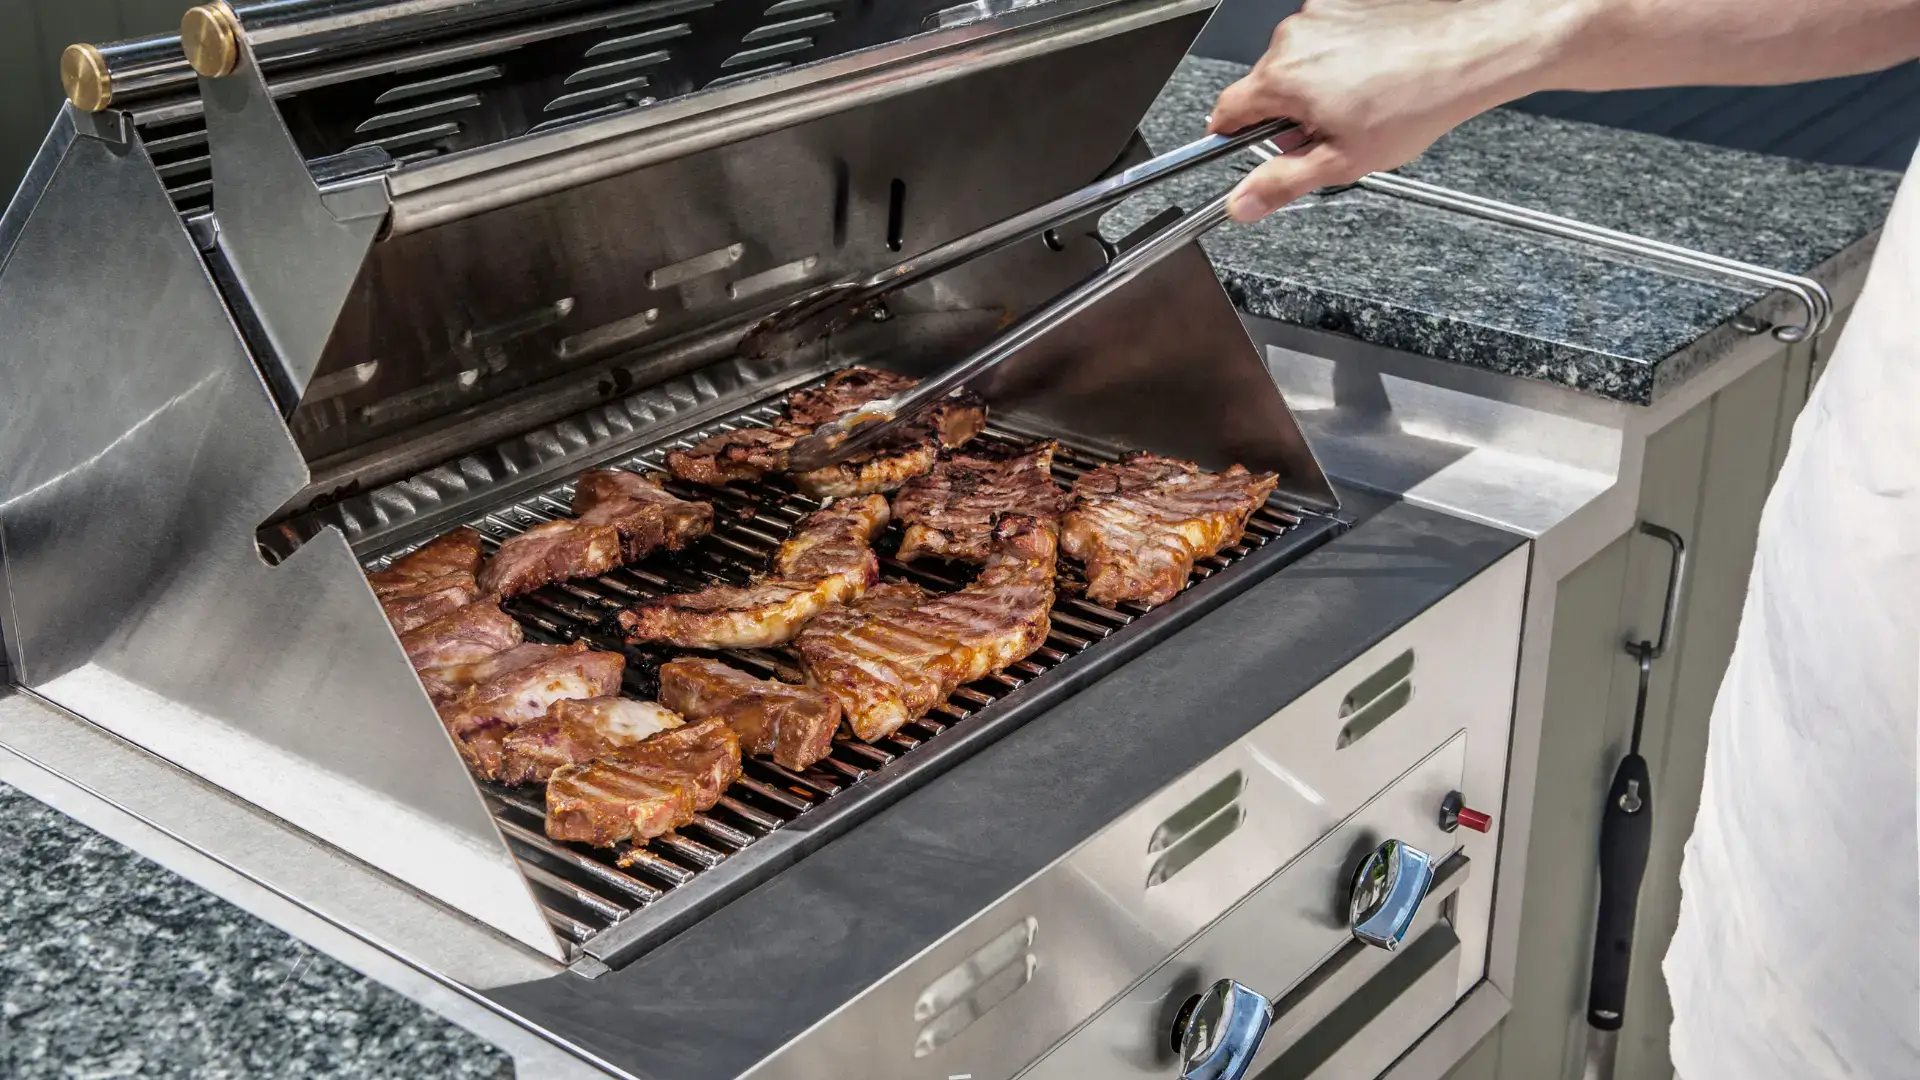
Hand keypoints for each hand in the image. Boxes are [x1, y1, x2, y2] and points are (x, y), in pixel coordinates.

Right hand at [1209, 0, 1562, 221]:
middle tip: (1331, 133)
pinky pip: (1329, 34)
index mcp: (1282, 78)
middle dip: (1288, 112)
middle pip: (1266, 85)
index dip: (1233, 137)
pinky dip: (1343, 54)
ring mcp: (1322, 12)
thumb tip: (1242, 203)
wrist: (1472, 51)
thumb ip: (1282, 183)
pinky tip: (1376, 73)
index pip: (1225, 112)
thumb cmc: (1418, 99)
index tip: (1249, 147)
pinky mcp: (1348, 0)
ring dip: (1317, 83)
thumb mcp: (1343, 161)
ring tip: (1363, 101)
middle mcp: (1294, 37)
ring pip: (1299, 60)